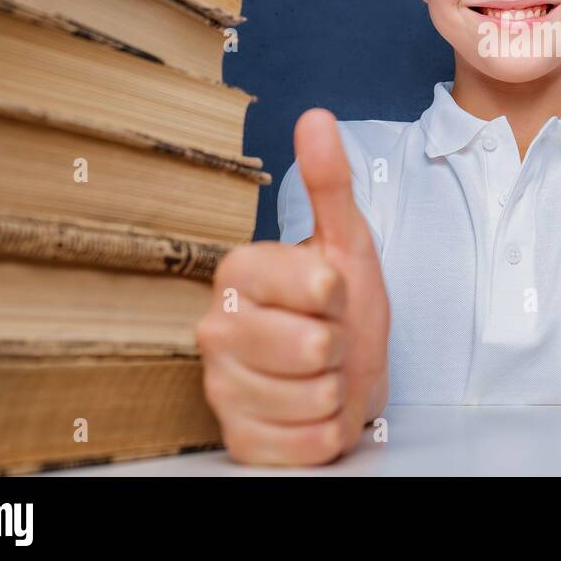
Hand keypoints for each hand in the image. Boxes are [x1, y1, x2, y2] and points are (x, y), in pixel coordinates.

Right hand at [195, 109, 390, 464]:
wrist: (343, 370)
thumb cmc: (341, 305)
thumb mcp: (345, 241)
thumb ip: (330, 182)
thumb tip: (315, 117)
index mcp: (239, 271)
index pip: (315, 288)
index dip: (340, 295)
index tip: (331, 294)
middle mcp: (215, 327)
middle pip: (313, 350)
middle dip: (339, 347)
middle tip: (328, 338)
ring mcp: (221, 387)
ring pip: (315, 398)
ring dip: (336, 390)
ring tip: (322, 372)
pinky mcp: (237, 439)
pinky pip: (309, 443)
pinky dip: (327, 431)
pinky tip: (313, 408)